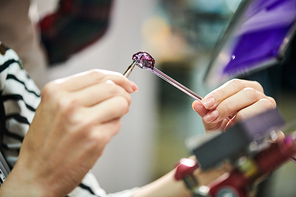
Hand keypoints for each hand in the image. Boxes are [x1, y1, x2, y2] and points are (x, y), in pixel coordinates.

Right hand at [0, 69, 137, 196]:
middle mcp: (68, 103)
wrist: (36, 176)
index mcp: (56, 91)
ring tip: (110, 119)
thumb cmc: (45, 143)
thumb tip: (113, 86)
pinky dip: (114, 128)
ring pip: (120, 103)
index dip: (118, 78)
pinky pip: (117, 125)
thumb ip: (78, 94)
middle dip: (124, 94)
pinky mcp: (95, 139)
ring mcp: (83, 121)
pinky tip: (100, 135)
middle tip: (123, 103)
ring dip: (121, 110)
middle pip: (112, 87)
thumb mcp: (51, 108)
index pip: (97, 74)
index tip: (128, 84)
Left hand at [192, 79, 275, 131]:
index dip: (219, 94)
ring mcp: (269, 108)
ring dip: (240, 116)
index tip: (206, 104)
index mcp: (244, 89)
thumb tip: (196, 104)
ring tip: (226, 126)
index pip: (234, 85)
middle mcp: (259, 95)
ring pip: (259, 105)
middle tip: (212, 117)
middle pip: (246, 93)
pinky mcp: (274, 123)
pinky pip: (267, 122)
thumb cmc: (225, 129)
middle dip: (226, 106)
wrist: (235, 146)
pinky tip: (239, 131)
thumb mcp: (212, 121)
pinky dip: (252, 126)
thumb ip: (204, 112)